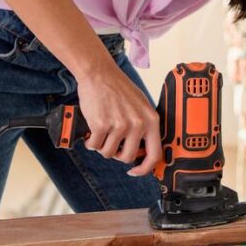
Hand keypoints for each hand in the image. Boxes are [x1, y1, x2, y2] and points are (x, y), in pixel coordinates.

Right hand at [76, 60, 161, 176]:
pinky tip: (92, 128)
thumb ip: (144, 126)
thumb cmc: (119, 88)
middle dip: (117, 154)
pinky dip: (90, 141)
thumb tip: (142, 151)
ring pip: (108, 153)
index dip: (144, 168)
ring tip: (102, 130)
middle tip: (112, 142)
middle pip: (128, 158)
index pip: (155, 154)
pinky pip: (94, 146)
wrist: (99, 74)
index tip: (135, 171)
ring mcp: (120, 125)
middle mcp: (138, 124)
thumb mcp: (141, 105)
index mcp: (151, 119)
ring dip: (102, 146)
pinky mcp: (102, 125)